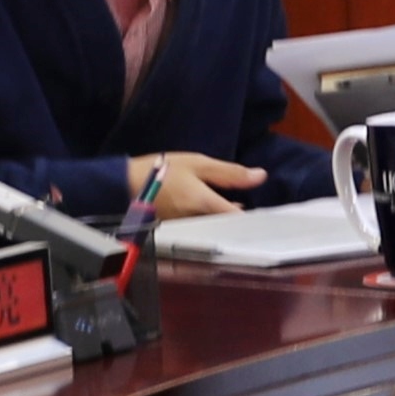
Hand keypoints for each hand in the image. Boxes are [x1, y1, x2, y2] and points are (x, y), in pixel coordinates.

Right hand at [132, 151, 263, 219]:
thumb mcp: (197, 164)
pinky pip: (204, 230)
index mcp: (204, 204)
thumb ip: (229, 173)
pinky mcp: (180, 231)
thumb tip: (260, 176)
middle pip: (229, 228)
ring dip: (229, 222)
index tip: (272, 217)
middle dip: (244, 222)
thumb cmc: (161, 171)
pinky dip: (214, 222)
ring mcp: (188, 230)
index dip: (257, 220)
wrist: (122, 185)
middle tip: (261, 215)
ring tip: (242, 211)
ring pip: (217, 229)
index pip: (240, 219)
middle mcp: (198, 222)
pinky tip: (221, 213)